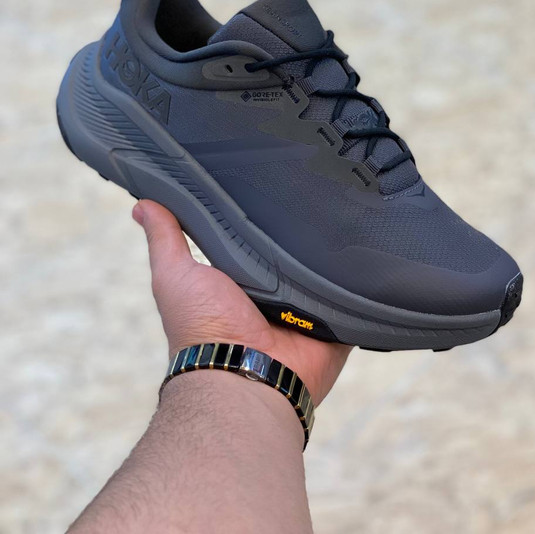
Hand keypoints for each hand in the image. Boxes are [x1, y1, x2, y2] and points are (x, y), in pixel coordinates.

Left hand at [133, 200, 350, 404]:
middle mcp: (277, 295)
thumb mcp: (175, 275)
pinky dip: (360, 280)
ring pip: (328, 270)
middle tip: (316, 188)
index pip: (257, 240)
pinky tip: (370, 250)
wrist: (245, 377)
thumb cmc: (203, 328)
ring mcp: (309, 310)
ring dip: (333, 253)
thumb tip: (142, 204)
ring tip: (347, 209)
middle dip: (303, 230)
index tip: (272, 179)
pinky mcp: (337, 323)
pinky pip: (355, 296)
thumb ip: (165, 239)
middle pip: (296, 253)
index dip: (262, 215)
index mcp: (242, 281)